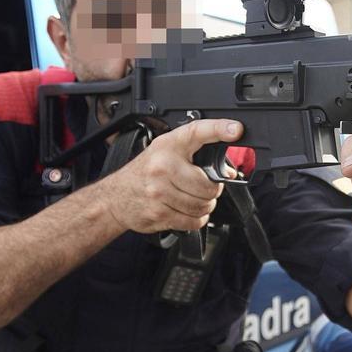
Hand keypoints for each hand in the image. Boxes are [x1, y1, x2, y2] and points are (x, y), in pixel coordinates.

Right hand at [95, 119, 242, 233]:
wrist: (115, 197)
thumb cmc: (145, 173)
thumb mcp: (165, 153)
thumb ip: (195, 157)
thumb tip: (228, 171)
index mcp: (168, 146)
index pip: (196, 132)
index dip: (218, 129)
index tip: (236, 129)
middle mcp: (163, 166)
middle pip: (208, 185)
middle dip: (212, 191)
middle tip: (204, 188)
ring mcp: (159, 192)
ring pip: (203, 206)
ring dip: (204, 206)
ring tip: (192, 200)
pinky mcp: (159, 213)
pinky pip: (193, 221)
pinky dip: (195, 219)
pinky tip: (185, 211)